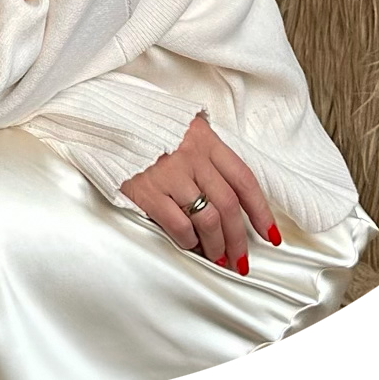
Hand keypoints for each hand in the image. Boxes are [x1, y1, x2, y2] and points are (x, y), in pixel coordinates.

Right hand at [119, 111, 279, 273]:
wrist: (108, 120)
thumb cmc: (149, 128)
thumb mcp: (185, 129)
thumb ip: (209, 152)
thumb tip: (234, 187)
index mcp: (205, 140)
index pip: (244, 179)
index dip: (261, 211)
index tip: (270, 235)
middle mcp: (192, 156)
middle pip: (228, 206)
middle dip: (239, 239)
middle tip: (241, 259)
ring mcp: (170, 174)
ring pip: (208, 220)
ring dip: (217, 246)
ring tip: (218, 257)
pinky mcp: (148, 191)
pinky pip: (179, 225)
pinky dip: (189, 242)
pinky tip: (190, 246)